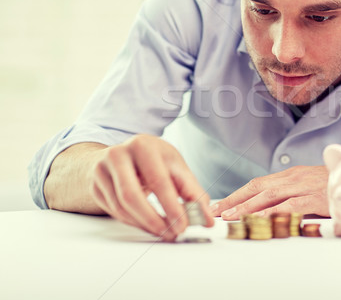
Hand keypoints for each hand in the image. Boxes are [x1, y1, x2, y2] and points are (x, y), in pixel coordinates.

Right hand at [91, 134, 213, 240]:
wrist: (123, 155)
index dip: (172, 207)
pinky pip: (114, 212)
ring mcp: (102, 170)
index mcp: (143, 145)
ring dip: (144, 224)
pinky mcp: (95, 186)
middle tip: (172, 233)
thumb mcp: (175, 168)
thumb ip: (193, 192)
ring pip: (121, 207)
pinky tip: (148, 224)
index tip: (183, 226)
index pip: (158, 181)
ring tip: (164, 231)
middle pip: (131, 196)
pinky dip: (134, 222)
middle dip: (153, 220)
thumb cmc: (154, 161)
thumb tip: (206, 219)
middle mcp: (118, 154)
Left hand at [211, 165, 329, 219]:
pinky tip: (261, 220)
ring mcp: (304, 186)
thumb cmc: (338, 185)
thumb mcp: (312, 185)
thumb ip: (295, 193)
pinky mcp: (315, 197)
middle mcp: (294, 177)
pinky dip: (273, 212)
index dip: (238, 193)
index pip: (259, 183)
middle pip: (257, 187)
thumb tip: (276, 208)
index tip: (222, 203)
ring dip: (248, 207)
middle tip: (217, 210)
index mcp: (292, 174)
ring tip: (231, 217)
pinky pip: (290, 205)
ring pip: (269, 195)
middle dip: (235, 199)